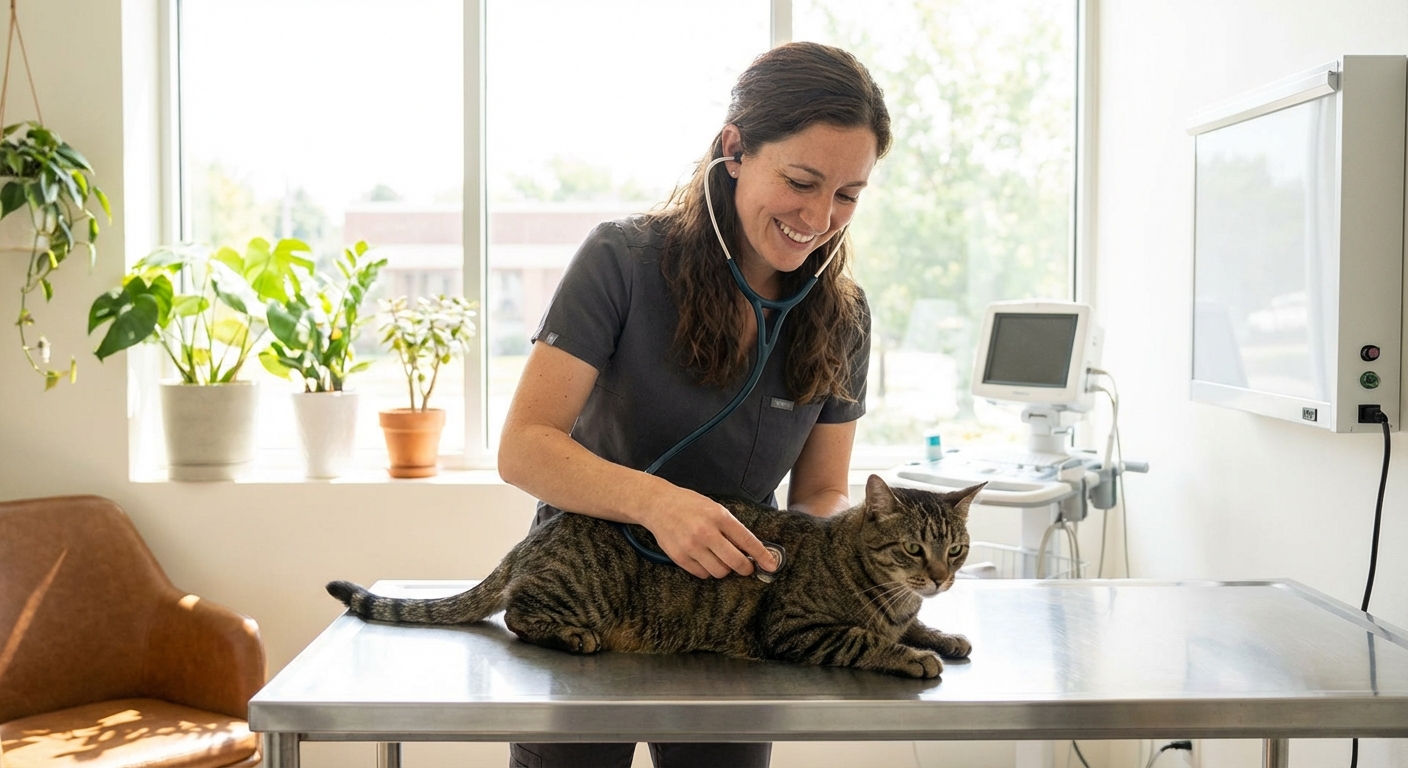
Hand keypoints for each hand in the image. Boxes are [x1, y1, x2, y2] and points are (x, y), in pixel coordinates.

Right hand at [639, 486, 778, 579]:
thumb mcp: (714, 508)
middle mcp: (706, 532)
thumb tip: (749, 549)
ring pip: (720, 572)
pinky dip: (707, 571)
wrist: (658, 504)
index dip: (762, 556)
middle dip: (745, 568)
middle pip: (736, 562)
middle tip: (746, 567)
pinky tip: (704, 559)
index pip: (747, 541)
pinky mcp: (679, 557)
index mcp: (719, 517)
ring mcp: (692, 546)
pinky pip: (702, 574)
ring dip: (724, 569)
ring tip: (719, 559)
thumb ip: (731, 527)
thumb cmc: (689, 505)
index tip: (772, 565)